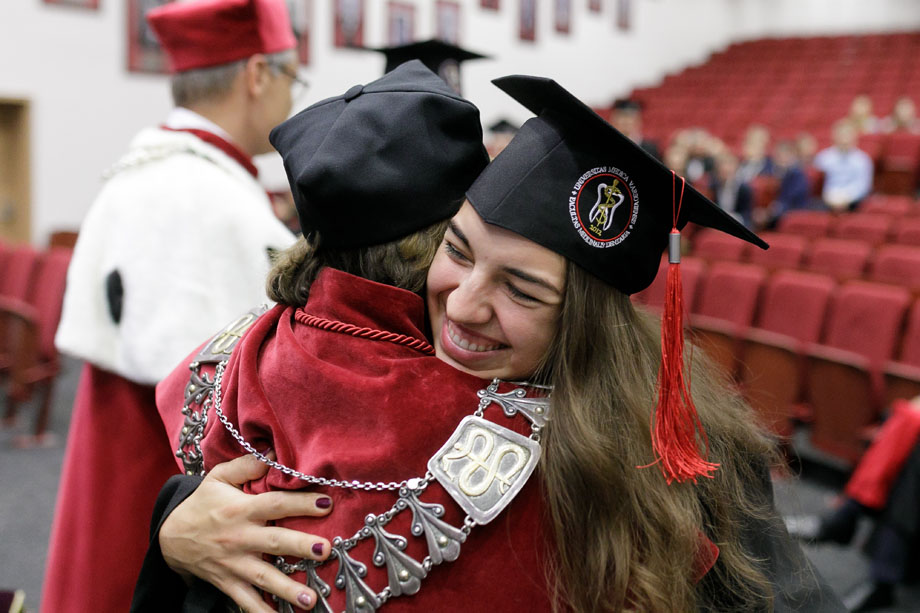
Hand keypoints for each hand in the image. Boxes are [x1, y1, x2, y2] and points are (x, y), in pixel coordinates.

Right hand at [160, 454, 332, 611]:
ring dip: (286, 589)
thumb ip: (246, 465)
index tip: (326, 504)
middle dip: (300, 547)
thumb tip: (273, 452)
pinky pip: (245, 600)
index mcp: (241, 509)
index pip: (275, 504)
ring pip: (263, 577)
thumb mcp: (218, 478)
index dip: (300, 503)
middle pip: (274, 542)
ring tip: (309, 600)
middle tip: (324, 551)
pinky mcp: (228, 582)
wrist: (169, 536)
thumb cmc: (202, 504)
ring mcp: (234, 563)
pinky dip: (261, 611)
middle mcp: (240, 537)